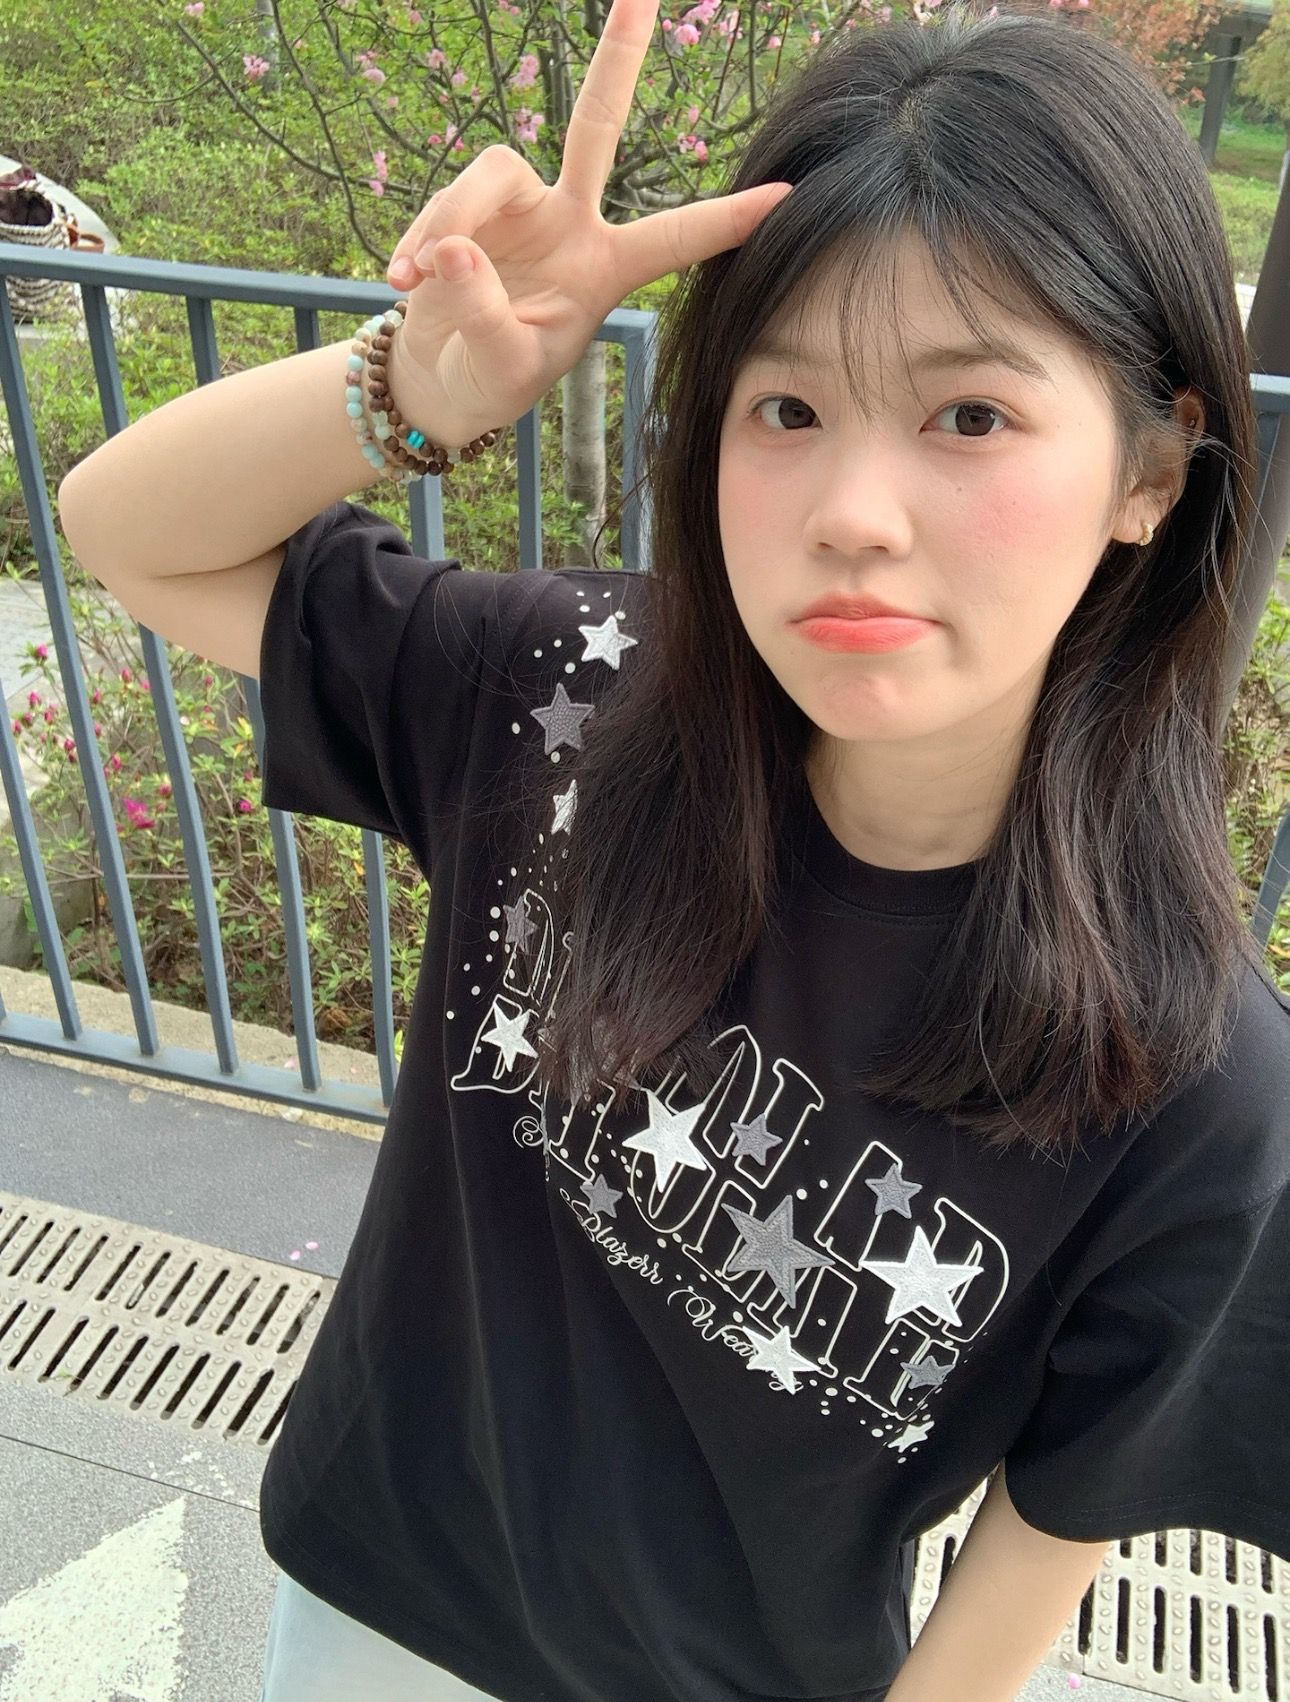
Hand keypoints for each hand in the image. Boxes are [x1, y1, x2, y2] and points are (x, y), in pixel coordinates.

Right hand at [381, 0, 791, 444]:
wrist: (436, 378)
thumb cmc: (487, 379)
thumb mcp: (498, 365)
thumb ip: (482, 312)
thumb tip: (453, 247)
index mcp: (604, 269)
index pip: (673, 240)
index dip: (724, 219)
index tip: (785, 197)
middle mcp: (570, 222)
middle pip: (596, 126)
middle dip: (617, 60)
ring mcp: (520, 207)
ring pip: (491, 172)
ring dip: (451, 220)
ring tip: (420, 280)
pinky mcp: (469, 204)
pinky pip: (444, 200)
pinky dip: (419, 242)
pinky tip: (404, 281)